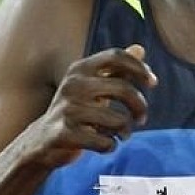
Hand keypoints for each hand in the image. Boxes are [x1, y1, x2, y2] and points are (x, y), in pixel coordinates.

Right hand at [28, 44, 156, 167]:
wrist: (41, 140)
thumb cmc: (74, 111)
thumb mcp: (93, 87)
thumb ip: (116, 70)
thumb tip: (140, 48)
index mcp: (80, 69)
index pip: (115, 56)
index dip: (138, 67)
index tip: (152, 83)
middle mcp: (73, 85)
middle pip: (123, 88)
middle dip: (140, 106)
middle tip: (142, 119)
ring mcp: (67, 109)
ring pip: (117, 120)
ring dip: (125, 131)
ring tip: (122, 135)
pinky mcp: (64, 134)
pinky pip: (104, 142)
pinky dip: (110, 146)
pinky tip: (105, 145)